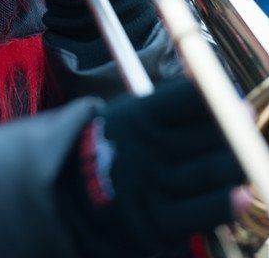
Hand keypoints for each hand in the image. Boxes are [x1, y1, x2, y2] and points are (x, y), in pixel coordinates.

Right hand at [80, 78, 247, 255]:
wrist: (66, 200)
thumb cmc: (110, 152)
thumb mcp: (127, 118)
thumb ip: (167, 107)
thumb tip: (216, 93)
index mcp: (137, 116)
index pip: (187, 99)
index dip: (218, 99)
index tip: (240, 102)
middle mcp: (144, 148)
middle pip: (204, 135)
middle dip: (236, 132)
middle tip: (250, 126)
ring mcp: (150, 185)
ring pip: (207, 172)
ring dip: (237, 164)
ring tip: (255, 156)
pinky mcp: (153, 224)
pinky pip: (197, 213)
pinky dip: (223, 204)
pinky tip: (242, 196)